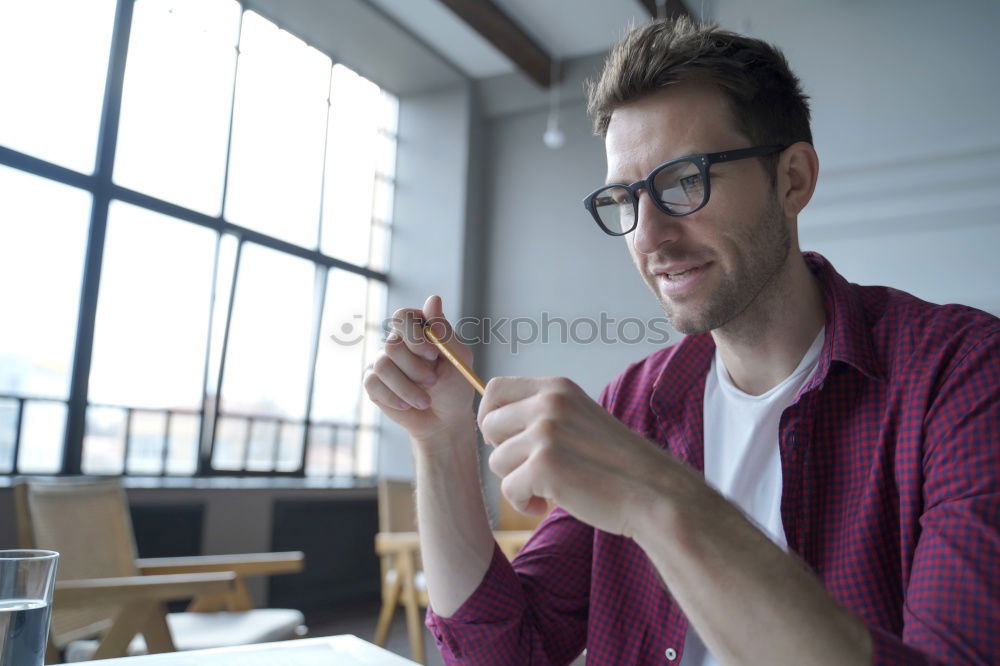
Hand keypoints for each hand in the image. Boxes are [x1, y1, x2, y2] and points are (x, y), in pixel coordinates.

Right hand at [363, 295, 475, 450]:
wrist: (444, 420)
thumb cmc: (455, 387)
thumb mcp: (458, 358)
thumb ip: (445, 331)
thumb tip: (433, 300)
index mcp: (419, 328)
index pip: (403, 317)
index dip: (414, 335)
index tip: (433, 354)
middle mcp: (397, 341)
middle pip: (392, 345)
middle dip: (415, 368)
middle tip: (433, 381)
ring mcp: (382, 360)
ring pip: (382, 366)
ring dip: (407, 387)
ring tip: (425, 400)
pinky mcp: (373, 382)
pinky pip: (373, 384)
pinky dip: (394, 397)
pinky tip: (408, 405)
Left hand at [479, 376, 700, 536]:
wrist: (654, 494)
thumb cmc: (614, 465)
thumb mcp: (578, 418)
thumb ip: (542, 413)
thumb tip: (491, 423)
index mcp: (557, 388)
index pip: (495, 389)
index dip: (492, 417)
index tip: (508, 441)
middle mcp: (549, 403)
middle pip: (488, 425)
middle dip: (505, 453)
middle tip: (533, 469)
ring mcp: (545, 432)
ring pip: (496, 461)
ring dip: (517, 481)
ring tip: (549, 487)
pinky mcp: (543, 465)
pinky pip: (507, 490)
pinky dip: (524, 504)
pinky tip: (547, 504)